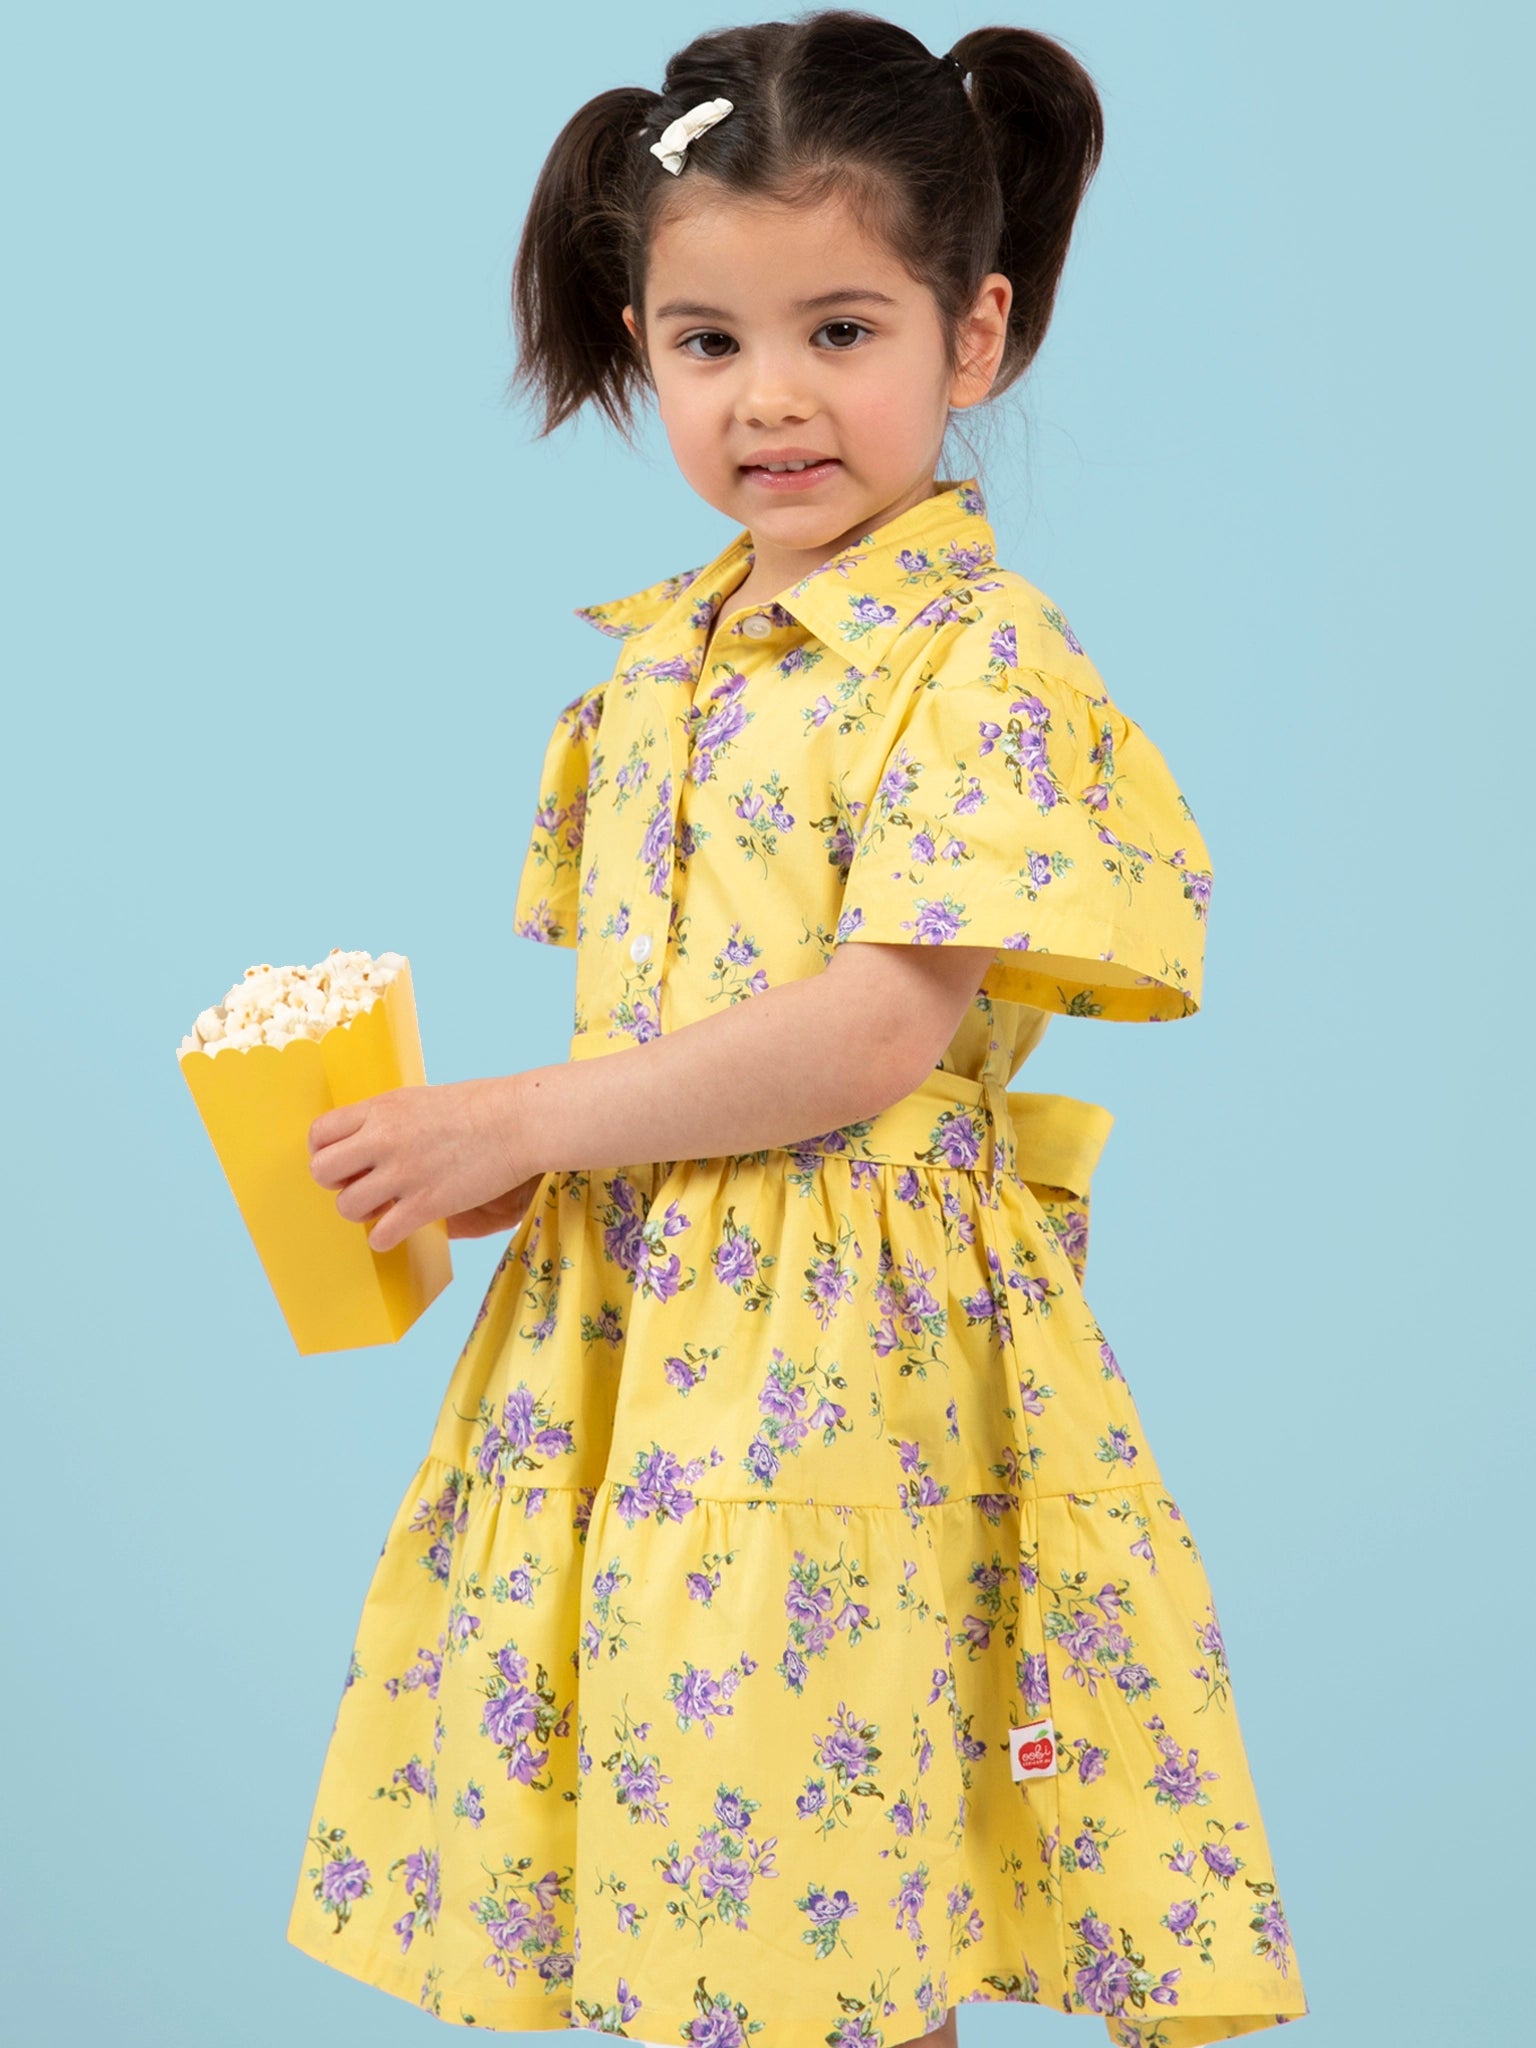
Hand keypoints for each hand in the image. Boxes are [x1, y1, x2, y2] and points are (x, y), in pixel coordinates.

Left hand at [308, 1075, 533, 1253]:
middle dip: (337, 1184)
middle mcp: (383, 1139)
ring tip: (386, 1208)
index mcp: (381, 1109)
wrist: (519, 1121)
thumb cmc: (479, 1107)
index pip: (320, 1134)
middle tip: (362, 1185)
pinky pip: (381, 1234)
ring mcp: (403, 1172)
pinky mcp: (425, 1203)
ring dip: (363, 1213)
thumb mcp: (420, 1100)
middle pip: (322, 1171)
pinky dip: (386, 1238)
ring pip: (347, 1207)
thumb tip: (365, 1142)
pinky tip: (402, 1227)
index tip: (344, 1163)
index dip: (325, 1152)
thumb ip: (387, 1120)